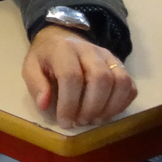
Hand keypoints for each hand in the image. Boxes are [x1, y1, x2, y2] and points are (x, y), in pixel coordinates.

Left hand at [22, 25, 136, 127]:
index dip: (69, 103)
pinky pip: (129, 85)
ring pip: (120, 81)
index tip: (65, 122)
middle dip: (92, 107)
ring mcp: (108, 56)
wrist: (61, 38)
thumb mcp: (31, 67)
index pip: (72, 76)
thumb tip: (44, 104)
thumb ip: (36, 85)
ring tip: (95, 120)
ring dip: (110, 107)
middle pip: (100, 78)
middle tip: (81, 122)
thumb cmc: (46, 58)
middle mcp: (89, 50)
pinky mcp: (119, 64)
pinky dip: (122, 103)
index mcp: (64, 50)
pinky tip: (107, 113)